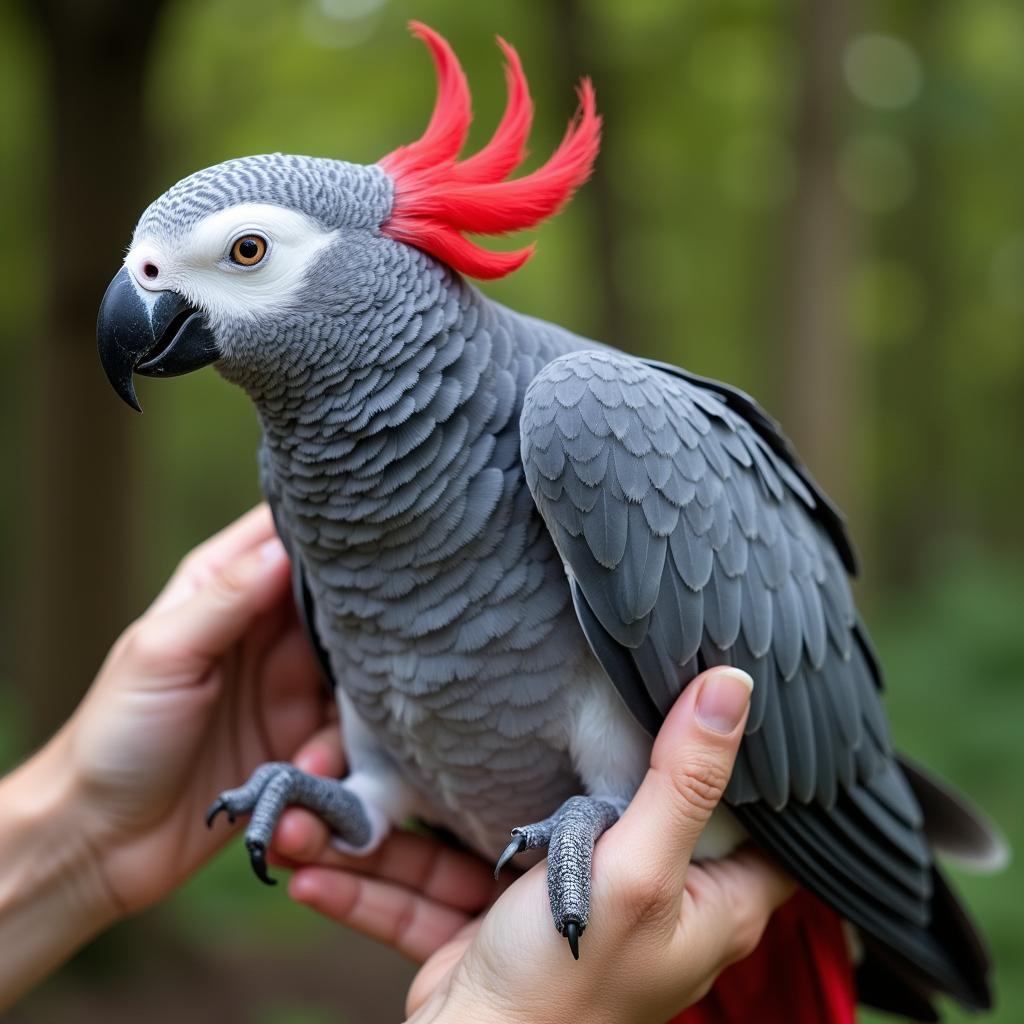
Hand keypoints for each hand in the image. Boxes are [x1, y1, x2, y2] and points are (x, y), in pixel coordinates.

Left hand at [20, 505, 331, 914]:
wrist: (103, 841)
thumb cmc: (117, 734)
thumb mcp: (163, 653)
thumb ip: (226, 597)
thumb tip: (287, 546)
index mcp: (222, 588)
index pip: (283, 535)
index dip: (328, 531)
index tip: (371, 534)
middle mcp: (264, 629)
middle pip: (338, 601)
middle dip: (365, 619)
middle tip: (386, 639)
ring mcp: (287, 684)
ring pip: (355, 668)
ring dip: (351, 704)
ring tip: (317, 741)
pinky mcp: (301, 738)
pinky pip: (346, 732)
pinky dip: (337, 752)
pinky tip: (307, 772)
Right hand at [274, 667, 795, 1023]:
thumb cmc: (570, 990)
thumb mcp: (636, 870)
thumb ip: (680, 778)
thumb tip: (732, 683)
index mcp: (699, 896)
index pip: (751, 815)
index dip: (743, 755)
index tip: (704, 679)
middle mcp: (630, 899)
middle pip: (598, 805)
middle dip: (536, 758)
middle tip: (521, 692)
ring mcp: (550, 913)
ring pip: (487, 845)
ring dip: (400, 832)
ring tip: (331, 791)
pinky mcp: (487, 933)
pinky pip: (433, 890)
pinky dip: (376, 880)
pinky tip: (311, 861)